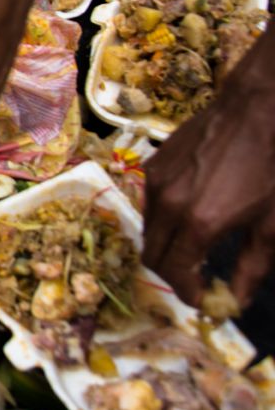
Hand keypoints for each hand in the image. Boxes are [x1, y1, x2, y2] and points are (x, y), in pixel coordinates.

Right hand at [142, 29, 274, 307]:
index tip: (206, 300)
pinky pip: (149, 205)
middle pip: (152, 256)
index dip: (190, 294)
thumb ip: (251, 268)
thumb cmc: (272, 166)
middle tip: (200, 280)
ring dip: (167, 247)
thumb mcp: (272, 225)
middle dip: (173, 275)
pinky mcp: (153, 165)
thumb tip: (233, 301)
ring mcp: (155, 182)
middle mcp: (168, 204)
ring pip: (148, 231)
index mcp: (199, 223)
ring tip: (196, 248)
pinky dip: (163, 220)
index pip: (177, 274)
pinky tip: (190, 214)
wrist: (258, 108)